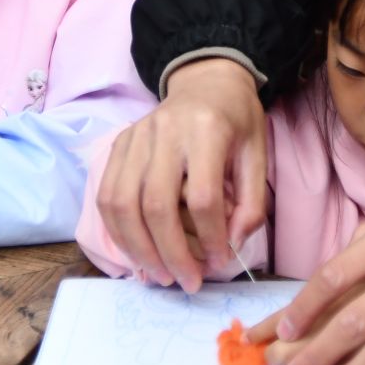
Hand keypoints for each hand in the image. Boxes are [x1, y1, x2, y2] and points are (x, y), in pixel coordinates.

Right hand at [97, 58, 268, 291]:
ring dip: (138, 249)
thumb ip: (251, 202)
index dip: (210, 238)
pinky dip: (118, 231)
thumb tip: (232, 245)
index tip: (219, 262)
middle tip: (187, 283)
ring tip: (160, 276)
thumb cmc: (237, 121)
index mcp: (207, 130)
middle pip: (155, 204)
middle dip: (170, 253)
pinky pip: (106, 195)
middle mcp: (165, 131)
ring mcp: (136, 136)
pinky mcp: (119, 144)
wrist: (207, 82)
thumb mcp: (258, 154)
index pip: (202, 197)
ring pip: (122, 203)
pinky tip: (137, 253)